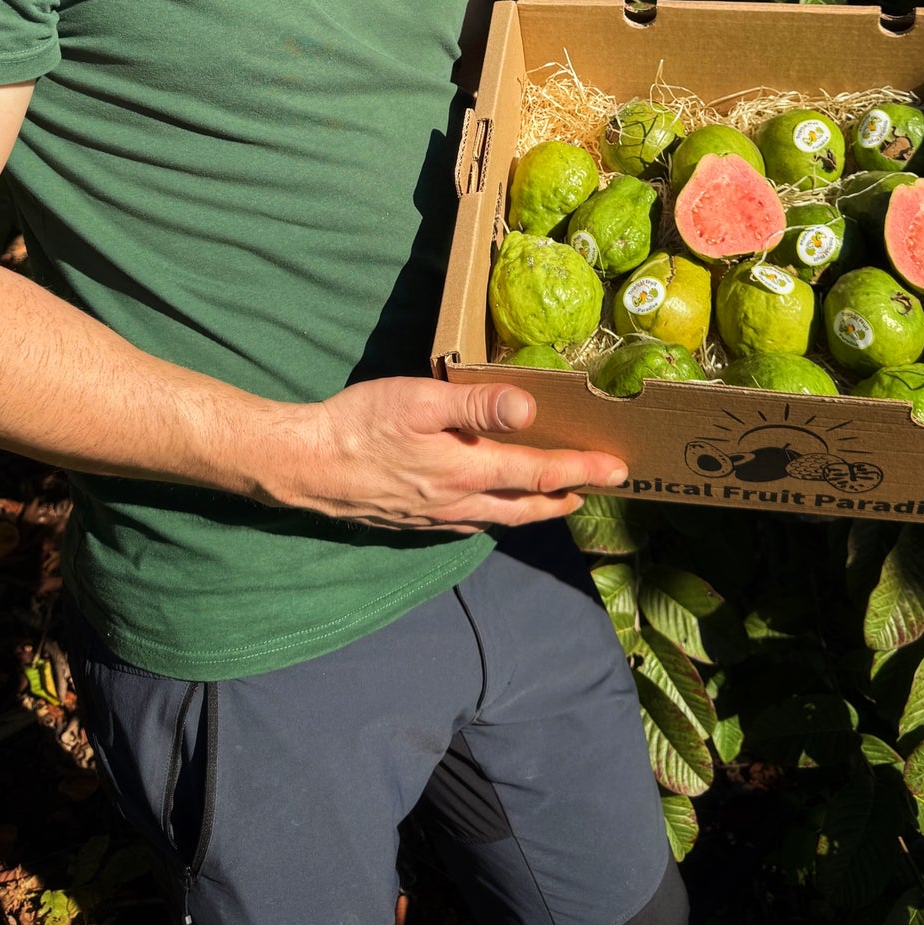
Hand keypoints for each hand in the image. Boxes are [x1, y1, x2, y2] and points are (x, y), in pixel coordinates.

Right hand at [264, 377, 628, 534]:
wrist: (305, 466)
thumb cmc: (360, 425)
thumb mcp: (419, 401)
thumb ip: (476, 406)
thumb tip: (531, 411)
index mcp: (466, 470)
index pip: (539, 474)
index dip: (582, 471)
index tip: (618, 470)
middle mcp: (457, 502)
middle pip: (525, 506)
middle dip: (565, 497)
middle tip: (597, 489)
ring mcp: (433, 517)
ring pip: (497, 518)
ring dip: (532, 510)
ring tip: (554, 500)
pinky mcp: (411, 520)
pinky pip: (466, 523)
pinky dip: (492, 515)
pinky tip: (487, 508)